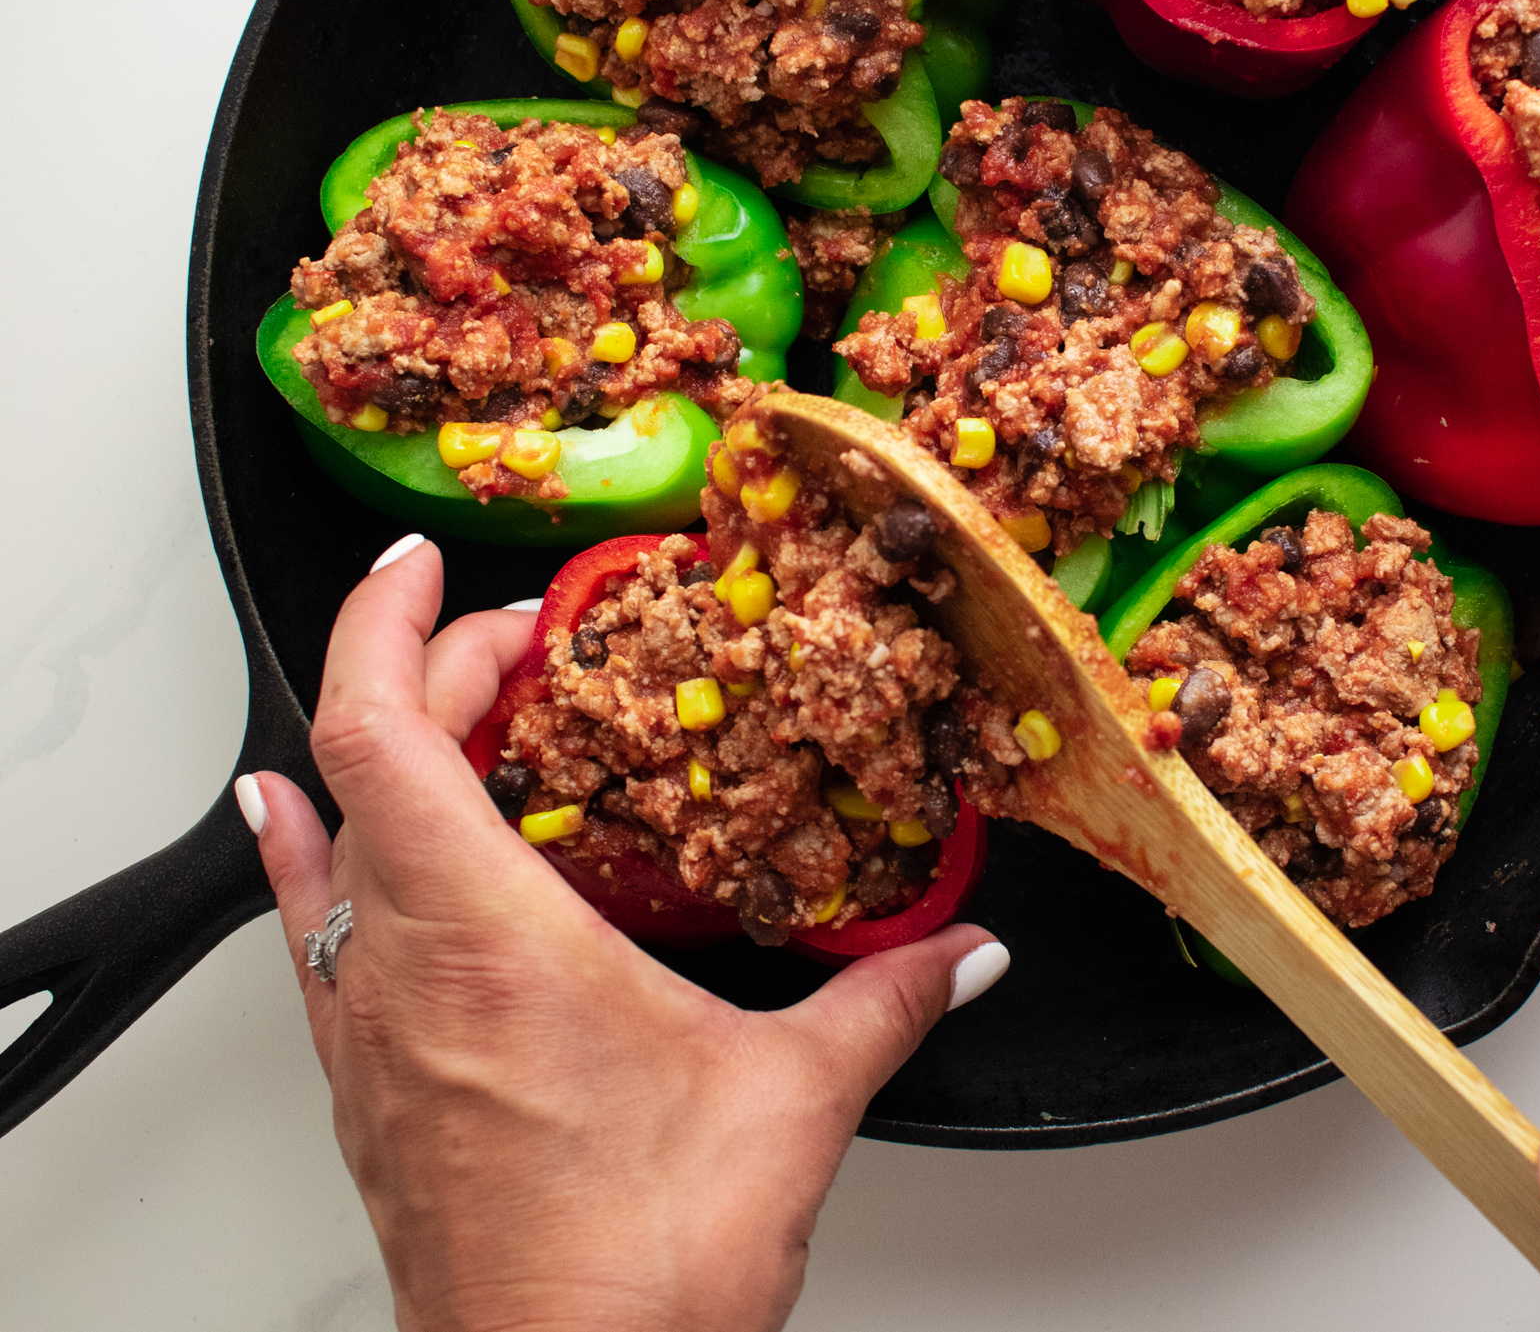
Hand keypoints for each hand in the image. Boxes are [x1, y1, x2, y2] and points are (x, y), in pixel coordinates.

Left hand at [236, 533, 1008, 1331]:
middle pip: (360, 763)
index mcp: (488, 939)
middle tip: (516, 643)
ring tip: (439, 707)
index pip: (381, 730)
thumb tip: (958, 951)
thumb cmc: (635, 1275)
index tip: (420, 565)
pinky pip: (311, 932)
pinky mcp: (372, 1090)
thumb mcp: (790, 1102)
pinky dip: (307, 850)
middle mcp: (404, 973)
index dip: (387, 624)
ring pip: (328, 842)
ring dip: (375, 753)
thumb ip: (887, 999)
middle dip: (432, 671)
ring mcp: (372, 1035)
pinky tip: (296, 831)